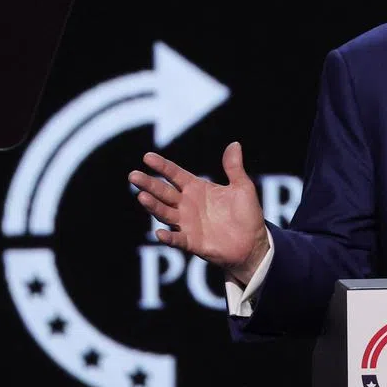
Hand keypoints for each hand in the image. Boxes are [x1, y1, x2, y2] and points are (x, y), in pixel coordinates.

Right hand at [128, 141, 268, 286]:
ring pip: (165, 213)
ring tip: (142, 196)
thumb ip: (234, 168)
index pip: (175, 175)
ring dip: (153, 206)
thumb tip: (235, 144)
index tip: (147, 157)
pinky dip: (169, 237)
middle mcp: (187, 205)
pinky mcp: (192, 242)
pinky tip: (160, 234)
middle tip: (133, 175)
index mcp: (197, 188)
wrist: (253, 242)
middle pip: (164, 192)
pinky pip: (177, 239)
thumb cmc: (246, 213)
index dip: (162, 166)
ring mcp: (187, 224)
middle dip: (149, 184)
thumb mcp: (242, 188)